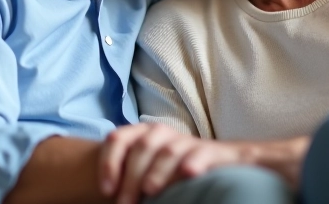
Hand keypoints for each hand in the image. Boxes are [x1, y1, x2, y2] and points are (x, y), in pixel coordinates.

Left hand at [98, 123, 242, 203]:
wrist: (223, 163)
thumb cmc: (175, 173)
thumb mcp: (148, 171)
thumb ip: (129, 176)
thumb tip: (110, 196)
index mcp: (144, 135)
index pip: (119, 138)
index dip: (108, 162)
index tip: (106, 191)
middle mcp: (164, 133)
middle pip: (142, 146)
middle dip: (131, 176)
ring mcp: (187, 142)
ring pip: (169, 151)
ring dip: (157, 172)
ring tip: (150, 192)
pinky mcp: (212, 152)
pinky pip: (201, 153)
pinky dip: (193, 162)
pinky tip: (188, 174)